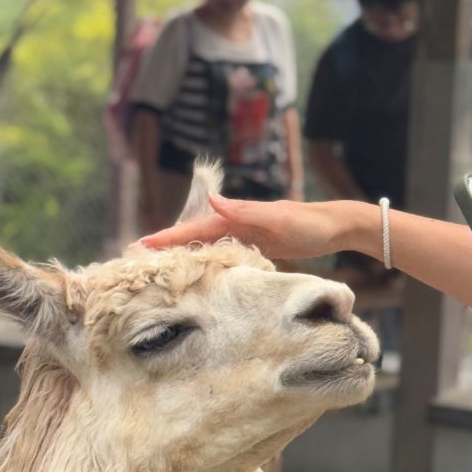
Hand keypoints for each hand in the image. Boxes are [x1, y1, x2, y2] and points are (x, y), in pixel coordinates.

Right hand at [136, 195, 367, 261]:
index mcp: (236, 218)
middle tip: (136, 257)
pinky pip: (223, 255)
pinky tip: (197, 270)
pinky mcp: (255, 247)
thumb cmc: (309, 223)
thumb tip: (213, 201)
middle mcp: (236, 225)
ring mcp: (244, 236)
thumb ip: (245, 211)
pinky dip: (205, 260)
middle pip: (194, 237)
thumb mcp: (278, 217)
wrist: (335, 226)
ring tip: (157, 264)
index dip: (168, 238)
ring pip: (206, 246)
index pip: (195, 229)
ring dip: (183, 254)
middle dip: (167, 245)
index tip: (142, 246)